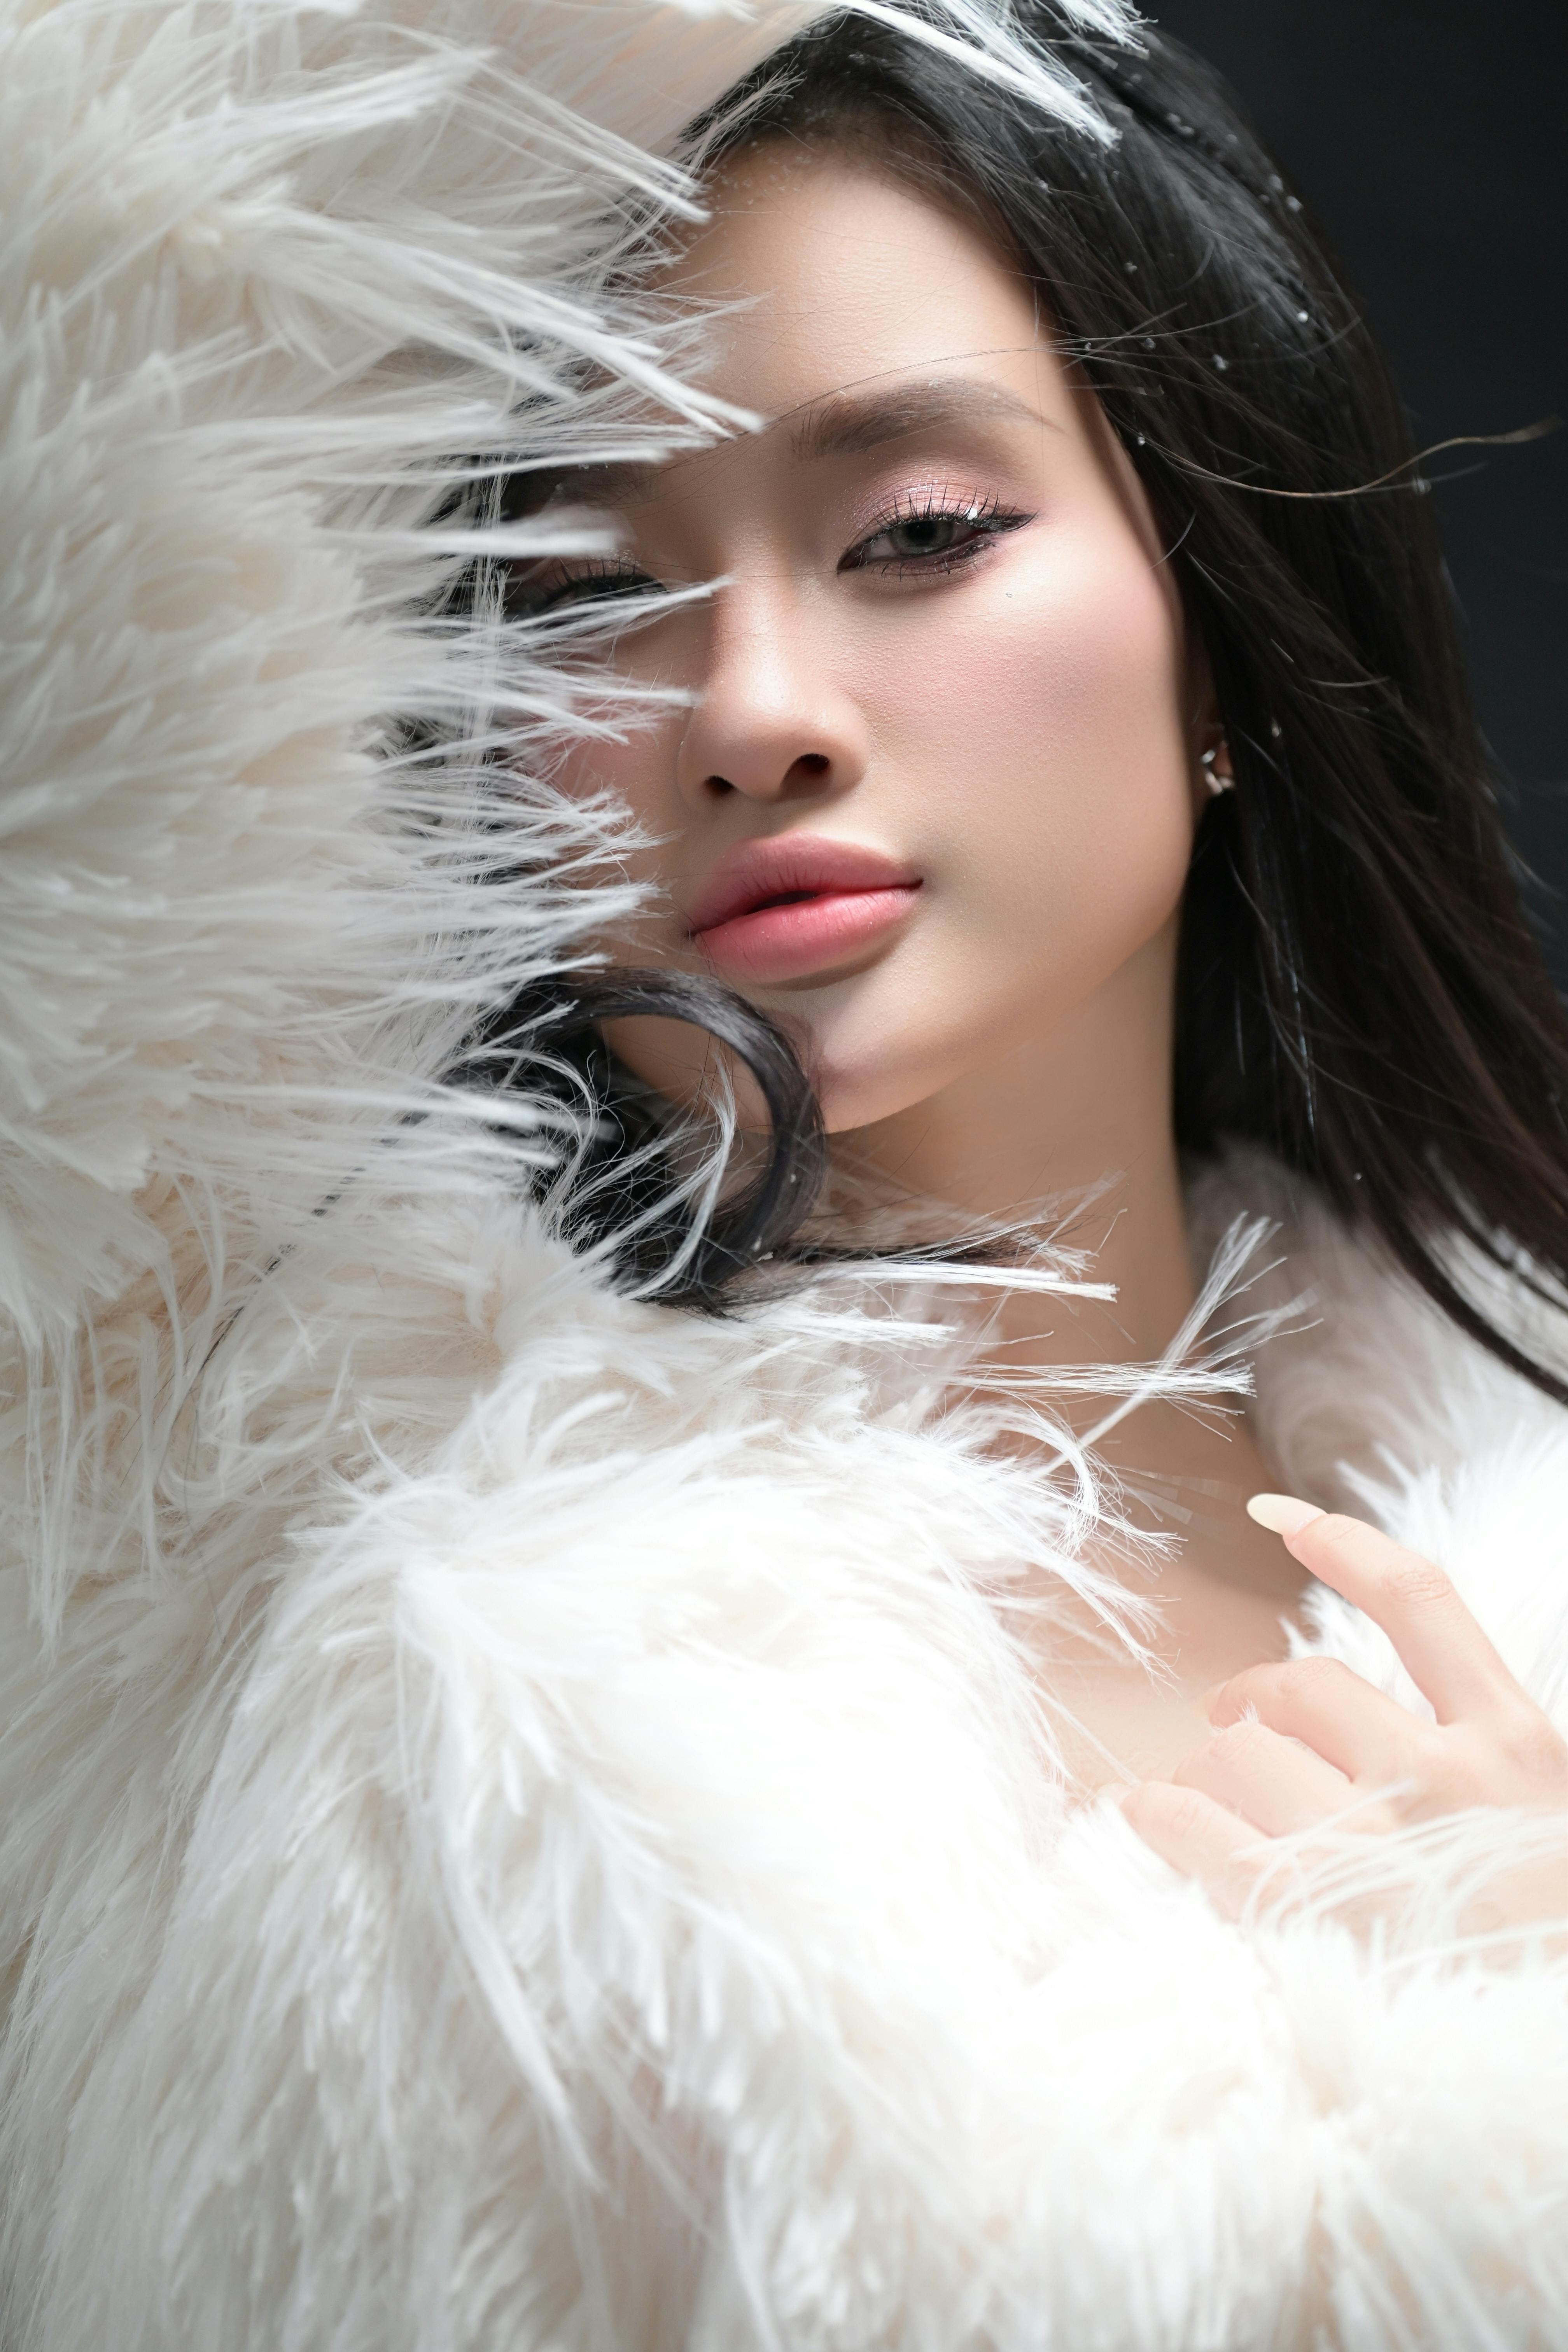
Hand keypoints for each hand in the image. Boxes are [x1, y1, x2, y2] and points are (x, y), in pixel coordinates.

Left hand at [1121, 1498, 1567, 1935]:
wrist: (1551, 2062)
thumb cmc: (1540, 1939)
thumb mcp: (1543, 1816)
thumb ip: (1470, 1752)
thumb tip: (1340, 1711)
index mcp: (1517, 1744)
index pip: (1420, 1600)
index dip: (1343, 1544)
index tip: (1281, 1517)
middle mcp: (1448, 1779)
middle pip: (1306, 1689)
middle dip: (1251, 1703)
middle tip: (1227, 1728)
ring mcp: (1383, 1848)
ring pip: (1245, 1757)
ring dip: (1207, 1768)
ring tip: (1197, 1794)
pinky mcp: (1322, 1916)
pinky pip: (1208, 1836)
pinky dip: (1162, 1814)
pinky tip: (1144, 1811)